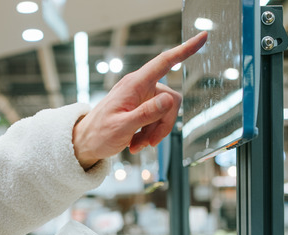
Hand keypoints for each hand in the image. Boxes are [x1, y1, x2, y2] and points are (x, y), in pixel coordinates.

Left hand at [72, 31, 207, 169]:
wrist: (85, 143)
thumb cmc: (98, 134)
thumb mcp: (122, 127)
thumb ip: (146, 114)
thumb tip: (169, 100)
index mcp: (134, 84)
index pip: (164, 62)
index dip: (185, 49)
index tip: (203, 37)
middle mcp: (140, 87)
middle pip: (170, 100)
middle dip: (163, 124)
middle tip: (148, 142)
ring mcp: (141, 98)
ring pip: (166, 113)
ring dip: (155, 132)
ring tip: (137, 144)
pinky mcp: (142, 109)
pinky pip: (158, 119)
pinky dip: (150, 134)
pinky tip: (135, 143)